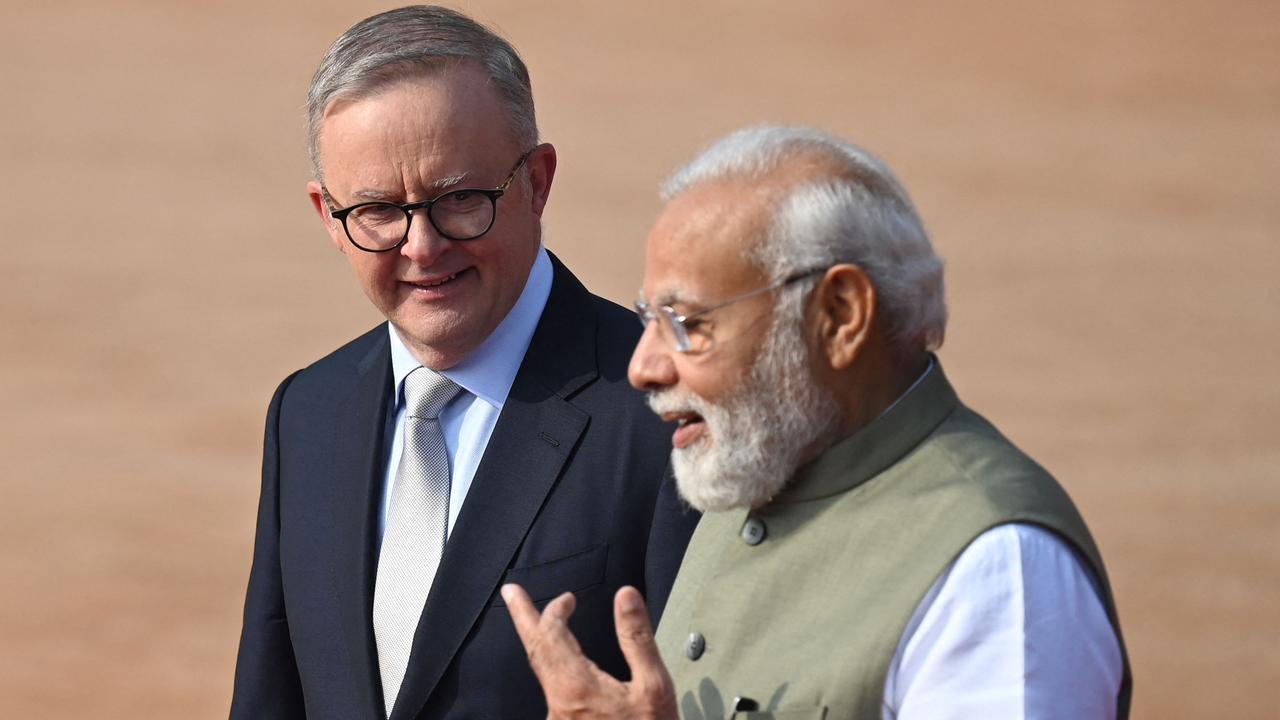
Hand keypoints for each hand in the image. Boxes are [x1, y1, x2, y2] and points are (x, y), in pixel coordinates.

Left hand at [502, 584, 678, 719]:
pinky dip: (552, 666)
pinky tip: (561, 665)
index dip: (556, 609)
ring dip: (540, 642)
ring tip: (536, 623)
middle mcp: (558, 703)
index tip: (569, 598)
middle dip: (524, 618)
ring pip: (541, 673)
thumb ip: (636, 639)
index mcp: (576, 686)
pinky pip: (552, 692)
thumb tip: (625, 596)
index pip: (553, 634)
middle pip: (535, 651)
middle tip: (511, 592)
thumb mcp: (654, 687)